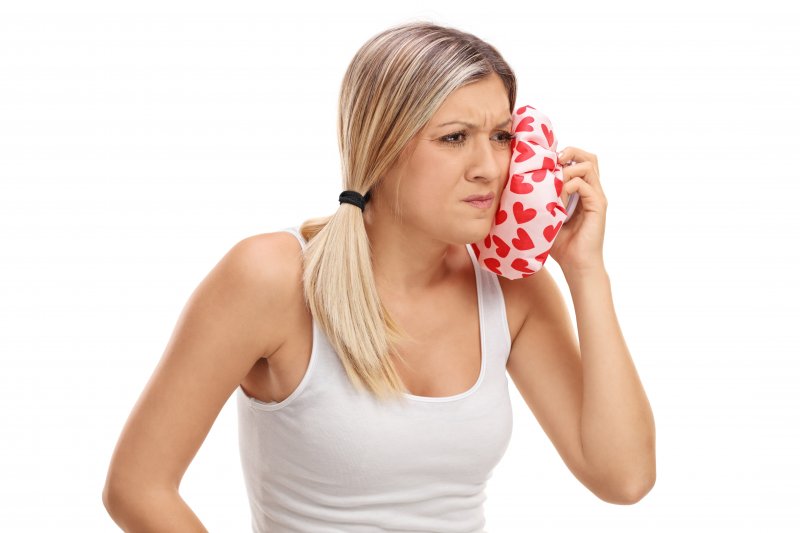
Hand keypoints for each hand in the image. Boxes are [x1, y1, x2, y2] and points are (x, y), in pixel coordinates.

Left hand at [548, 146, 607, 273]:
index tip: (545, 161)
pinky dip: (569, 185)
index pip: (578, 162)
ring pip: (589, 165)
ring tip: (554, 180)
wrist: (576, 266)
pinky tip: (558, 198)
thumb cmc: (561, 245)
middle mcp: (592, 191)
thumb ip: (542, 200)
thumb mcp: (547, 216)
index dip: (563, 156)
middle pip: (589, 157)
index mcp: (582, 192)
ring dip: (568, 168)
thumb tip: (524, 184)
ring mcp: (597, 197)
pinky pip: (584, 184)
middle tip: (553, 160)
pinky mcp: (598, 206)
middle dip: (570, 152)